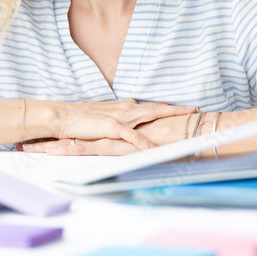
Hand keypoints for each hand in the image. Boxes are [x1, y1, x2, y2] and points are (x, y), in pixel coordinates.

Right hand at [23, 108, 197, 154]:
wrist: (62, 116)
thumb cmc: (81, 118)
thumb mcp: (104, 119)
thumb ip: (119, 122)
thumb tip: (129, 126)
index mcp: (124, 106)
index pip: (150, 106)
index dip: (167, 107)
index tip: (183, 108)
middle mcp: (125, 108)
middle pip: (156, 107)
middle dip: (176, 109)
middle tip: (194, 110)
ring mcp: (120, 116)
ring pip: (150, 115)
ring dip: (168, 117)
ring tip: (184, 122)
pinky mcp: (112, 126)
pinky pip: (133, 136)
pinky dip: (145, 143)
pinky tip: (155, 149)